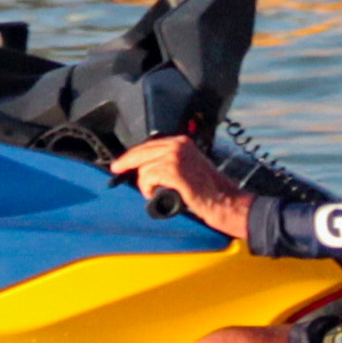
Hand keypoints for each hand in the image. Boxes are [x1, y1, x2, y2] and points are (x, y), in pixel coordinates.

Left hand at [111, 134, 241, 234]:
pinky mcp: (174, 171)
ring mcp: (176, 157)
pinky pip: (148, 178)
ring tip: (154, 192)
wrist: (225, 200)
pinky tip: (154, 194)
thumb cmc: (209, 189)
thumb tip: (146, 167)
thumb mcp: (189, 166)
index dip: (133, 154)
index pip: (149, 144)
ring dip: (145, 183)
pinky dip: (147, 188)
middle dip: (127, 162)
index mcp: (182, 142)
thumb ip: (170, 162)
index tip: (122, 162)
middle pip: (142, 152)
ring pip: (144, 168)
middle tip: (116, 169)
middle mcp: (178, 145)